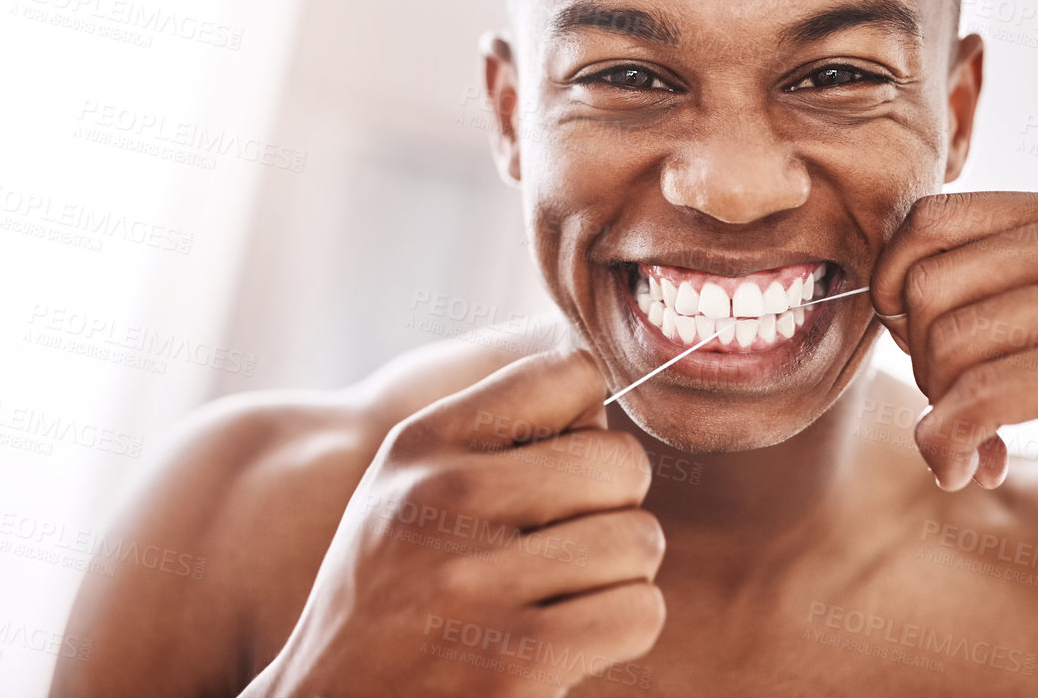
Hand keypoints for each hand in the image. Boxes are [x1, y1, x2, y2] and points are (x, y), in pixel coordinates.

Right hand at [256, 348, 664, 697]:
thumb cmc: (396, 590)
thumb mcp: (409, 488)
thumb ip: (497, 435)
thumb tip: (607, 410)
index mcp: (423, 442)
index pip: (573, 374)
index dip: (588, 424)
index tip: (559, 471)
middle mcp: (444, 499)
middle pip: (623, 462)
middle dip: (616, 506)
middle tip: (568, 543)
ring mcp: (476, 583)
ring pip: (640, 541)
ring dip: (620, 575)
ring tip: (564, 592)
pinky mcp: (513, 663)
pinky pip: (639, 612)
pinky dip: (623, 628)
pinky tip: (571, 637)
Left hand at [870, 190, 1037, 583]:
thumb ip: (1006, 291)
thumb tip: (883, 287)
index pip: (930, 220)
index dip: (895, 291)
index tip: (918, 355)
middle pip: (927, 279)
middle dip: (917, 360)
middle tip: (954, 413)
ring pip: (948, 340)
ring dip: (939, 413)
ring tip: (973, 449)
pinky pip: (983, 394)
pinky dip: (951, 442)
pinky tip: (971, 471)